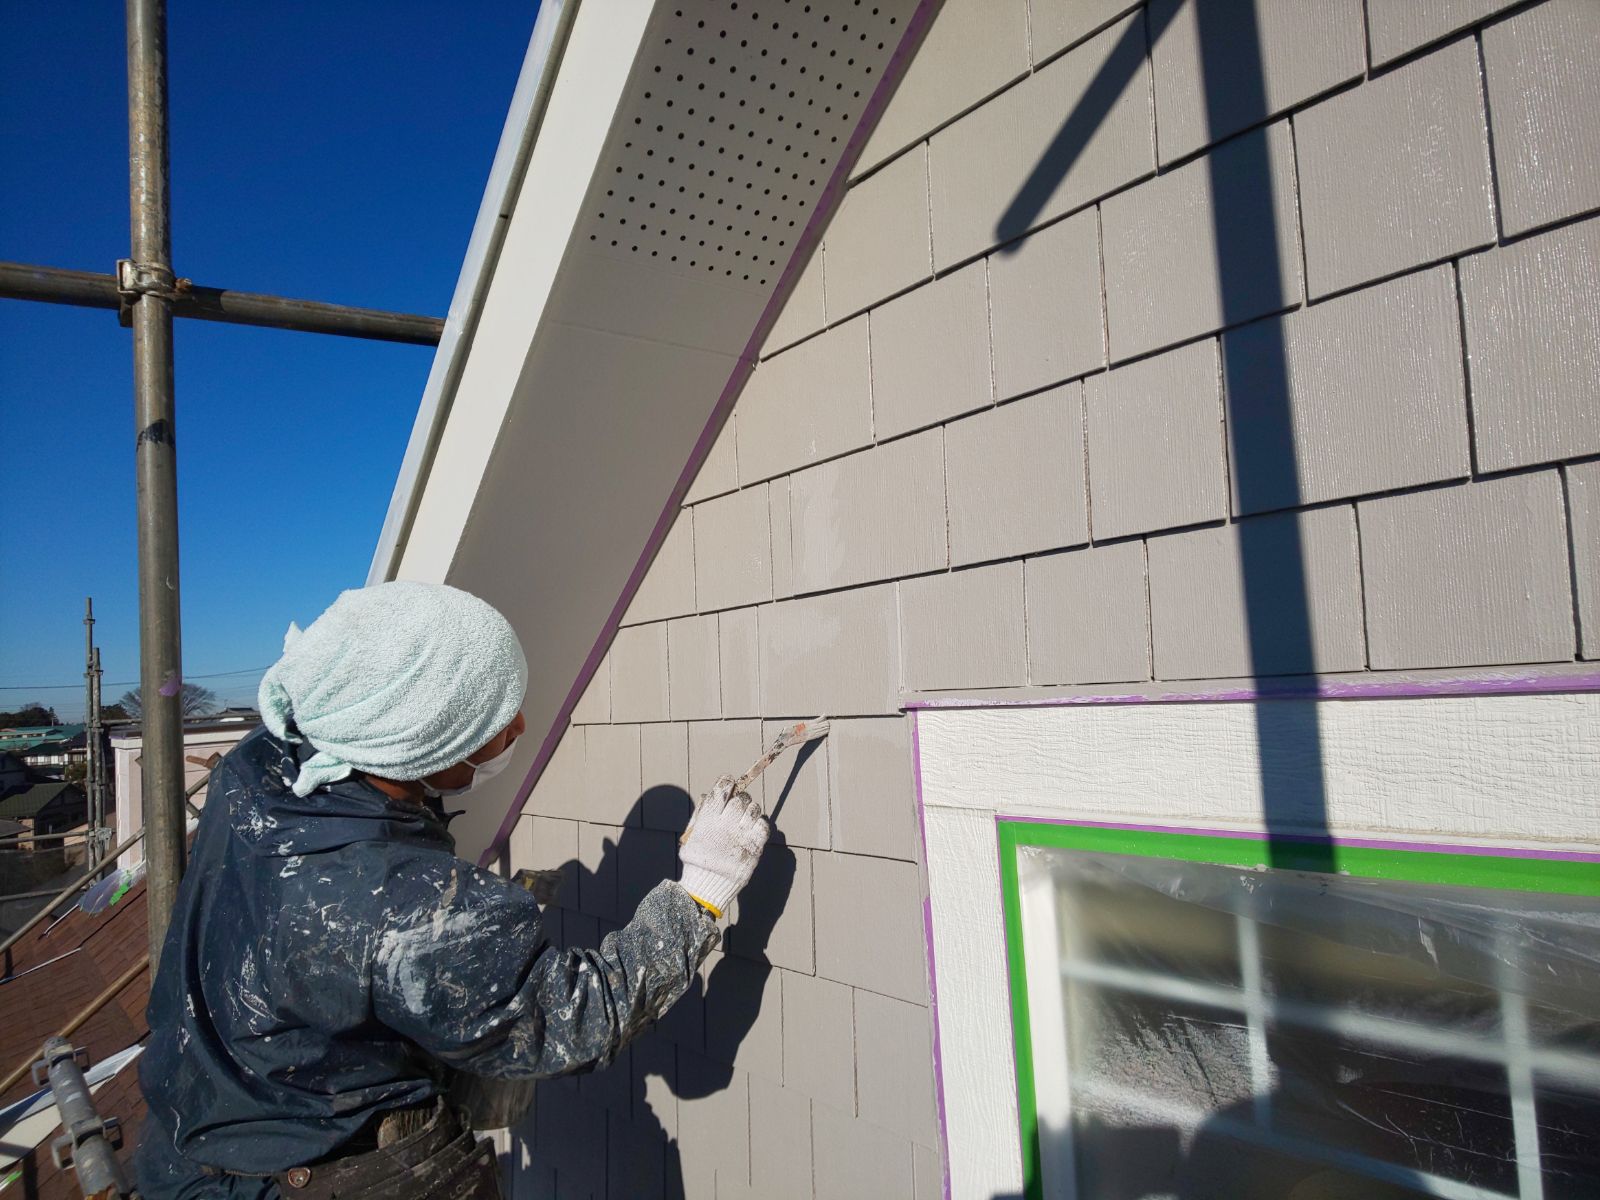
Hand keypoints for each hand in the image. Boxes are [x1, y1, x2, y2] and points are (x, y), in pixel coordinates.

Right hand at [677, 776, 768, 918]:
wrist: (707, 887)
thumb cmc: (697, 861)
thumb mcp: (691, 836)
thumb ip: (700, 815)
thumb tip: (709, 795)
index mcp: (708, 820)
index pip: (722, 789)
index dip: (727, 783)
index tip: (729, 784)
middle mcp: (726, 825)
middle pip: (740, 798)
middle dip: (740, 799)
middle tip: (737, 808)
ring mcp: (742, 836)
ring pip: (754, 809)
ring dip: (751, 810)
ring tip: (745, 820)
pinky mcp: (754, 847)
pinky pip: (764, 826)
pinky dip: (760, 824)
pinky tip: (752, 830)